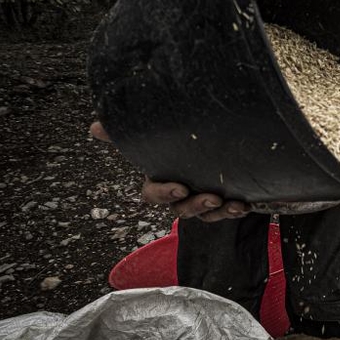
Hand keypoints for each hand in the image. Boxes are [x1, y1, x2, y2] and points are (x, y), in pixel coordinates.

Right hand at [89, 121, 248, 221]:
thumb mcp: (153, 134)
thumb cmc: (175, 143)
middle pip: (182, 209)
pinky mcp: (222, 201)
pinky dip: (235, 210)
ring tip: (233, 204)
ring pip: (206, 214)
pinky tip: (245, 204)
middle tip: (212, 198)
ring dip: (219, 212)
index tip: (180, 187)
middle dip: (196, 206)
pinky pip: (226, 212)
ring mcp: (201, 199)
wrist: (213, 143)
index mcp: (160, 180)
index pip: (154, 194)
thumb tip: (94, 126)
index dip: (165, 193)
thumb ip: (125, 133)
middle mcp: (180, 194)